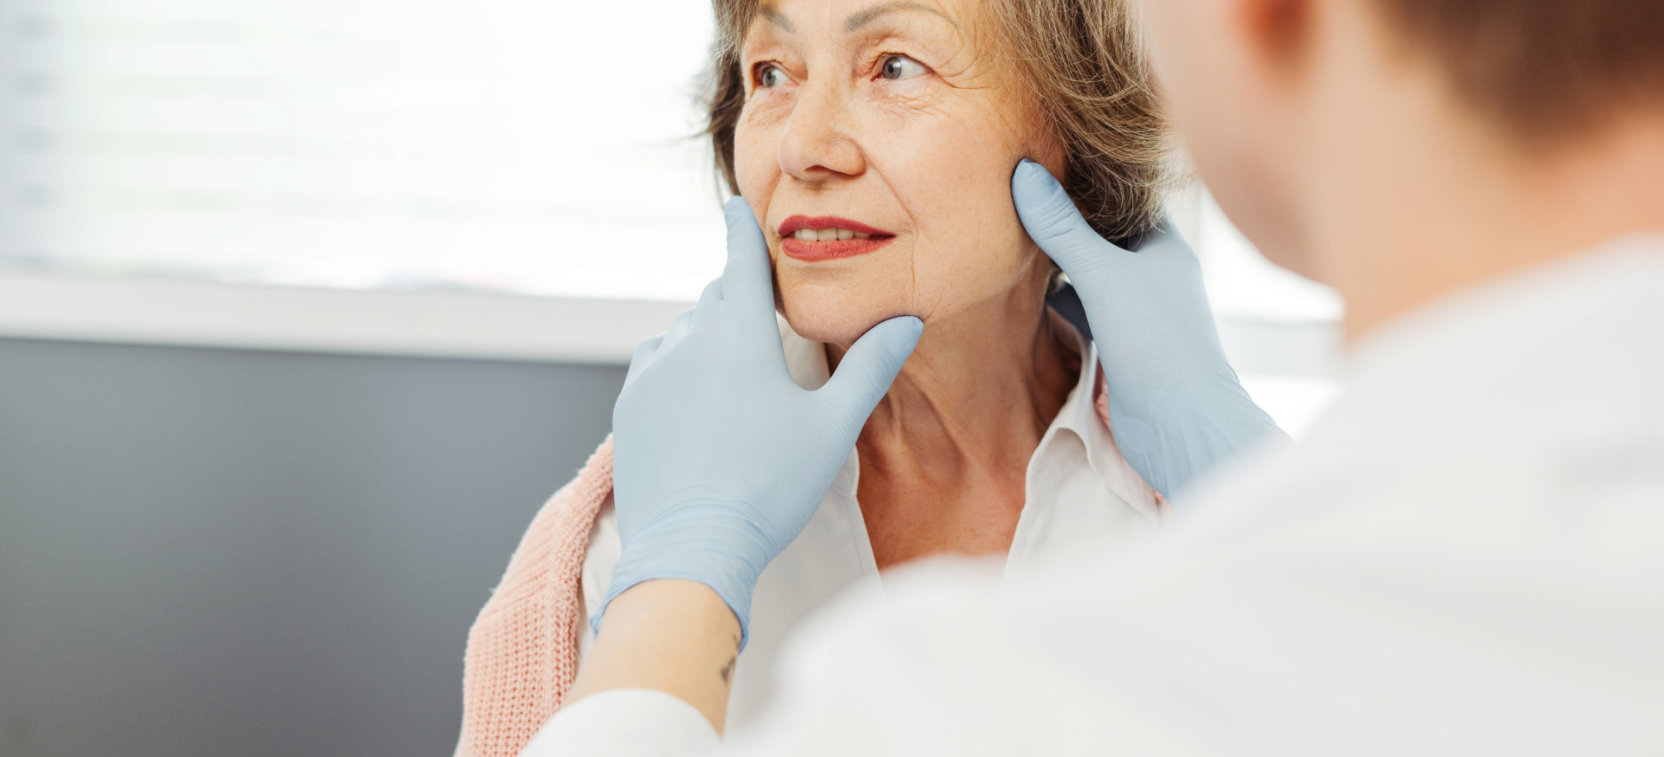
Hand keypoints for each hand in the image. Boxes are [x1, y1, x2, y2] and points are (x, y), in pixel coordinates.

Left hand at [598, 197, 923, 645]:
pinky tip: (701, 403)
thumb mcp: (832, 426)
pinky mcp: (629, 406)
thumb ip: (870, 367)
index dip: (742, 228)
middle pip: (718, 298)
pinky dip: (679, 370)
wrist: (692, 548)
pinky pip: (658, 367)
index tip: (736, 205)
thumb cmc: (769, 488)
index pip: (740, 259)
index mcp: (739, 333)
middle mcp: (688, 339)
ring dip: (709, 339)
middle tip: (765, 323)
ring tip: (737, 378)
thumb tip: (907, 320)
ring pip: (685, 333)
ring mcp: (652, 372)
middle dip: (740, 299)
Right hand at [1012, 160, 1285, 497]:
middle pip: (1102, 233)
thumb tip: (1023, 172)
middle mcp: (1153, 272)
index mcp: (1164, 244)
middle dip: (1064, 217)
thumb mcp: (1104, 277)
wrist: (1181, 428)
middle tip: (1015, 192)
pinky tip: (1023, 290)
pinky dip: (1055, 298)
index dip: (1086, 176)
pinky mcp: (1118, 342)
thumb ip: (1063, 228)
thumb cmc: (1158, 345)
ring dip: (1056, 260)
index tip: (1044, 156)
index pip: (1124, 196)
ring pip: (1089, 272)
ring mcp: (1135, 309)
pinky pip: (1081, 307)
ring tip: (1010, 233)